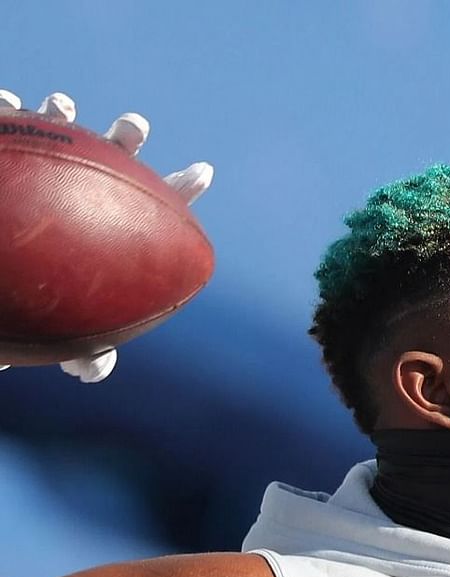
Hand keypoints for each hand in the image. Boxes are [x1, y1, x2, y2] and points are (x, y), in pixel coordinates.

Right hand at [0, 90, 212, 381]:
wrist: (13, 273)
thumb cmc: (47, 303)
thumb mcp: (67, 329)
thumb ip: (86, 352)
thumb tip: (93, 370)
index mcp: (118, 220)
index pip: (158, 202)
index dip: (181, 187)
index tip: (204, 172)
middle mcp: (91, 185)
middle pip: (119, 151)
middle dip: (128, 133)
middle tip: (130, 128)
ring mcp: (56, 165)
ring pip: (70, 128)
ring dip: (66, 111)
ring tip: (62, 106)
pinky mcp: (21, 152)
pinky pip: (17, 124)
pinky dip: (14, 112)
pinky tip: (7, 106)